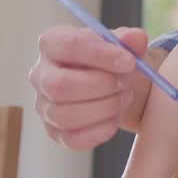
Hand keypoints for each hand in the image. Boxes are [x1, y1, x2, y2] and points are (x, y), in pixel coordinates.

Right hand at [29, 25, 154, 148]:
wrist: (110, 84)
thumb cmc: (110, 59)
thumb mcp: (120, 44)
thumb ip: (129, 40)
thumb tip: (136, 38)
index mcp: (52, 44)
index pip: (68, 46)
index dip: (100, 54)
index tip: (129, 61)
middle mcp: (41, 75)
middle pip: (60, 86)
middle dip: (101, 85)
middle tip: (126, 82)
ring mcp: (44, 106)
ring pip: (64, 115)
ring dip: (103, 108)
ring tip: (123, 97)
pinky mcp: (54, 132)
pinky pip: (73, 139)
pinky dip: (100, 130)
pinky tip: (115, 117)